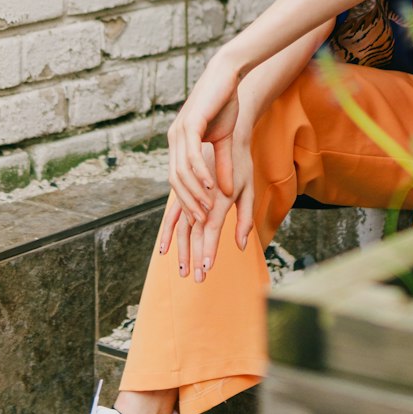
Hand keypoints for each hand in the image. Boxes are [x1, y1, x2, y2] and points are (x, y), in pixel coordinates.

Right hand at [158, 121, 255, 280]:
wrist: (223, 134)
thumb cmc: (240, 163)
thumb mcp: (248, 190)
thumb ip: (245, 219)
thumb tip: (240, 246)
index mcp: (220, 196)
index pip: (212, 228)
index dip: (209, 248)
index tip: (206, 268)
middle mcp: (202, 196)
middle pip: (196, 232)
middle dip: (195, 256)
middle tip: (196, 278)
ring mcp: (190, 193)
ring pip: (183, 226)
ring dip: (182, 249)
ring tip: (181, 270)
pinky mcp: (184, 191)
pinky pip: (173, 216)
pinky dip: (169, 233)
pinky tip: (164, 249)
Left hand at [167, 47, 240, 224]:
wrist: (227, 75)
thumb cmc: (225, 104)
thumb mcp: (225, 140)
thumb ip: (222, 165)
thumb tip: (224, 191)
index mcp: (179, 143)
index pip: (177, 179)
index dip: (188, 200)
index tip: (201, 219)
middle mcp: (174, 138)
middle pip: (175, 180)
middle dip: (189, 203)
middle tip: (202, 222)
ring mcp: (179, 131)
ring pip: (182, 171)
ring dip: (195, 192)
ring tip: (208, 209)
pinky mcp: (189, 123)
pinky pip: (192, 155)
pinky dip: (201, 173)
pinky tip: (212, 186)